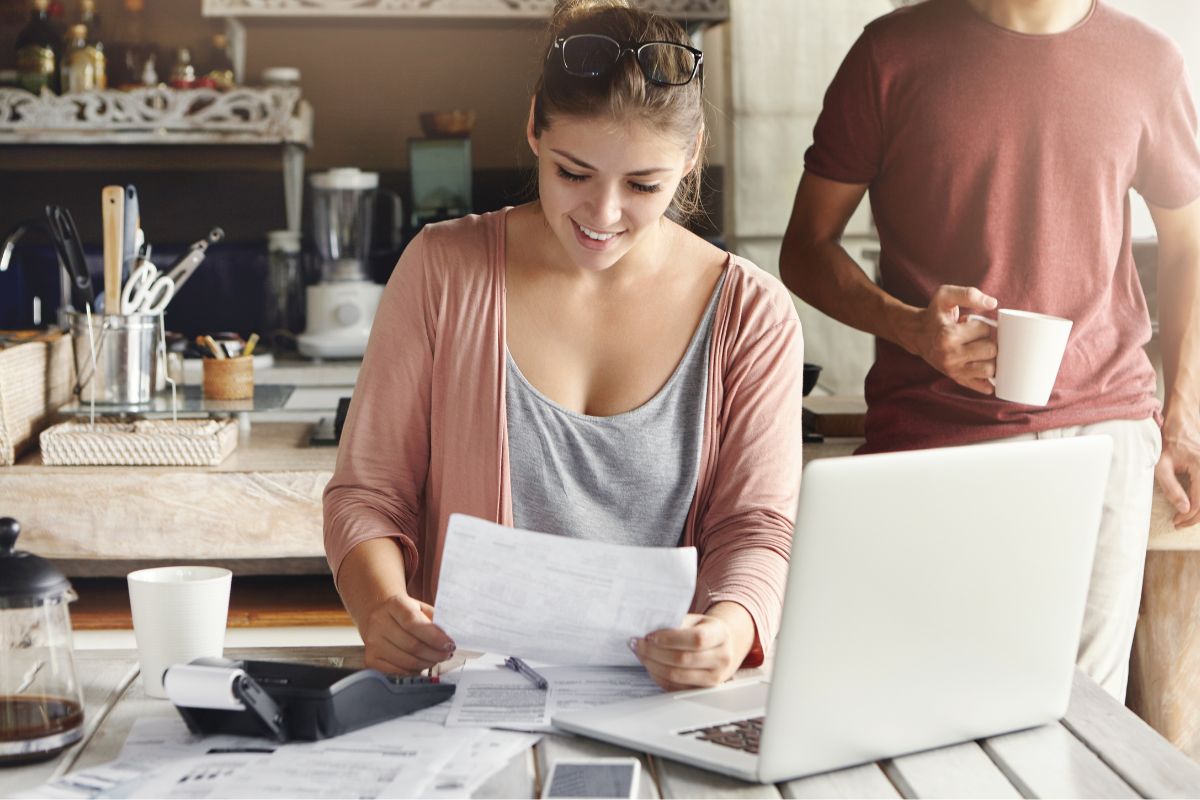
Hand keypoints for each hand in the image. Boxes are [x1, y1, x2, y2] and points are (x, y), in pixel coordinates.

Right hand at [360, 593, 454, 674]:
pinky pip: (397, 672)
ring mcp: (373, 642)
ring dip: (427, 663)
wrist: (379, 615)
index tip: (450, 644)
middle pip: (412, 645)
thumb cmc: (405, 612)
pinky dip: (414, 671)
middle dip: (435, 653)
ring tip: (436, 659)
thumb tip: (452, 637)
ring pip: (406, 661)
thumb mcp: (420, 608)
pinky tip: (422, 665)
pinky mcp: (370, 659)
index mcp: (394, 605)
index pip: (414, 623)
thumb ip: (435, 620)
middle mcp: (379, 622)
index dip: (434, 637)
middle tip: (447, 654)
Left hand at [631, 603, 754, 690]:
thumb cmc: (704, 630)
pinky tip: (649, 664)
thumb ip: (676, 623)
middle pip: (683, 659)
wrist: (722, 647)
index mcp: (720, 634)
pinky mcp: (701, 690)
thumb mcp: (695, 620)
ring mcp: (714, 677)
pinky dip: (657, 675)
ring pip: (676, 675)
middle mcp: (722, 658)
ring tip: (640, 653)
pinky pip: (674, 686)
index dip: (670, 639)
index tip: (650, 635)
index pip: (696, 639)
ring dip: (652, 664)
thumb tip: (648, 630)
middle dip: (654, 652)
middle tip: (637, 643)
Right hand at [906, 285, 998, 394]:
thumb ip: (968, 294)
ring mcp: (953, 370)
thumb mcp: (945, 296)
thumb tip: (992, 303)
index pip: (984, 330)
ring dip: (991, 358)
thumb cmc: (935, 314)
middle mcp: (949, 356)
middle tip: (977, 337)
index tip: (972, 324)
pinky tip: (985, 368)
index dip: (983, 324)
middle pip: (991, 350)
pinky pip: (983, 386)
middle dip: (988, 341)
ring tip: (981, 350)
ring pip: (990, 369)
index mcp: (947, 336)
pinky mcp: (957, 379)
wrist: (917, 334)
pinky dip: (989, 380)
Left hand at [1156, 415, 1199, 527]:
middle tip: (1180, 523)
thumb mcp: (1162, 464)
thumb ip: (1171, 487)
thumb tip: (1183, 509)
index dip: (1188, 516)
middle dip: (1196, 517)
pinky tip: (1193, 504)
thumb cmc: (1170, 441)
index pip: (1199, 502)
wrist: (1183, 421)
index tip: (1176, 521)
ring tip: (1186, 516)